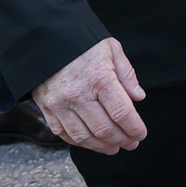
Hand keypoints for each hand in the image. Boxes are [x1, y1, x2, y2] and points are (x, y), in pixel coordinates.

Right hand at [32, 37, 146, 154]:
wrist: (44, 39)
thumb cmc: (82, 42)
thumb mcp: (111, 48)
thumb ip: (126, 74)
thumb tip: (138, 97)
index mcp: (99, 79)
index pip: (121, 112)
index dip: (134, 128)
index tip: (141, 134)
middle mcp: (78, 95)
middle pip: (104, 129)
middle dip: (122, 140)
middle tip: (131, 143)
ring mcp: (60, 104)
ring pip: (84, 136)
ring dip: (101, 146)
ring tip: (114, 147)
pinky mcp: (47, 109)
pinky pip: (63, 133)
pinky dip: (79, 142)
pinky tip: (90, 142)